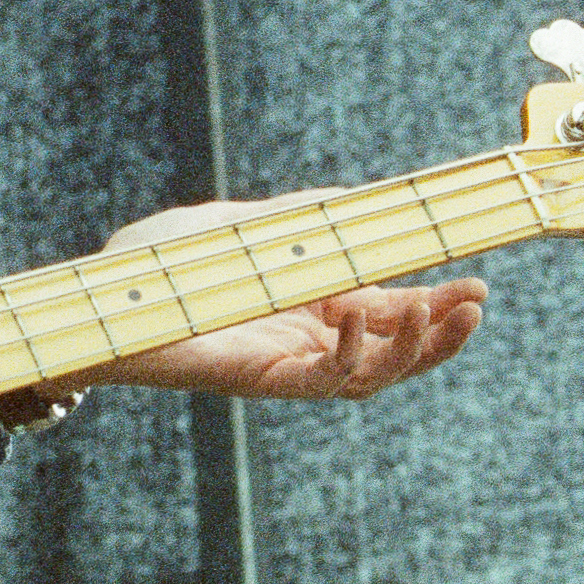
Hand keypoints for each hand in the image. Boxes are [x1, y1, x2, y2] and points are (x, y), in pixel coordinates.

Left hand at [85, 195, 483, 400]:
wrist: (106, 292)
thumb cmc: (166, 261)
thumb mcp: (248, 226)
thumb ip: (303, 217)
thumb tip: (360, 200)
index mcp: (310, 306)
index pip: (388, 312)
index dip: (434, 304)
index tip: (477, 285)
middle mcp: (305, 341)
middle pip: (393, 352)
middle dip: (441, 334)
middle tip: (478, 307)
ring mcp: (285, 364)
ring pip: (370, 376)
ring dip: (412, 351)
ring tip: (442, 316)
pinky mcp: (258, 379)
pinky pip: (319, 382)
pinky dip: (349, 357)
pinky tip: (359, 323)